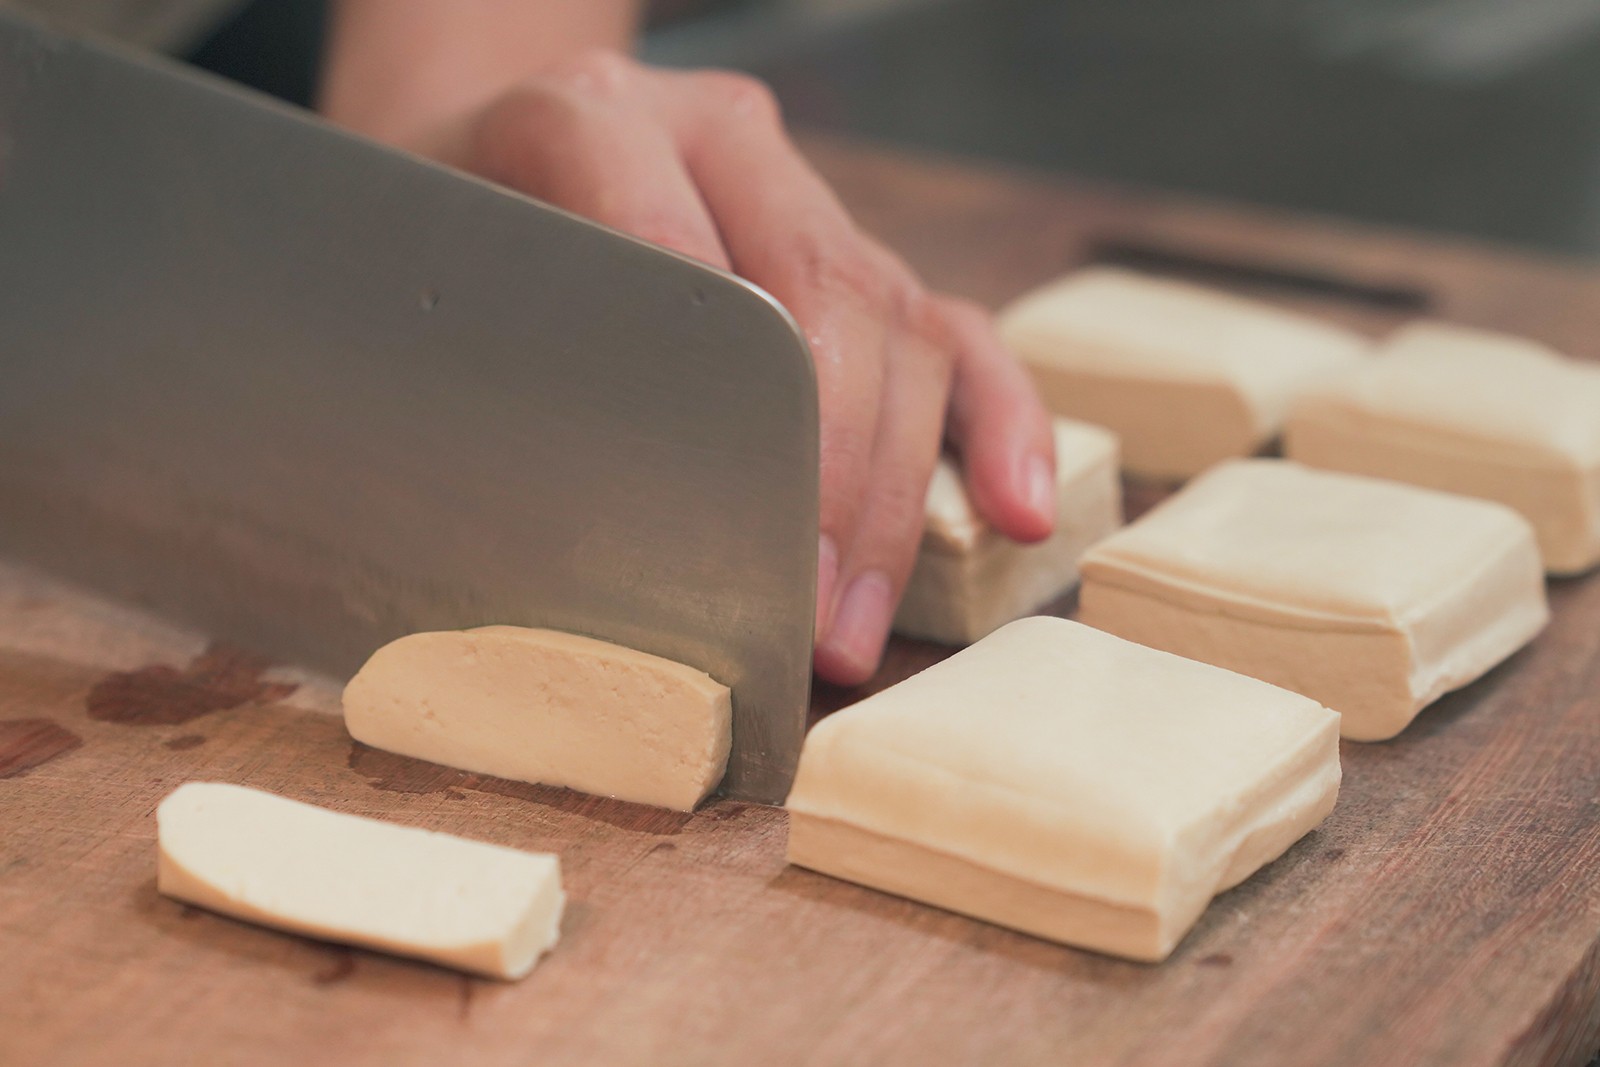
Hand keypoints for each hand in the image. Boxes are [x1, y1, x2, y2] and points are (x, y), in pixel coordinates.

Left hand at [328, 46, 1057, 685]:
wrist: (478, 148)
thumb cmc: (438, 235)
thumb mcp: (416, 276)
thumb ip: (473, 362)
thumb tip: (520, 552)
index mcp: (592, 118)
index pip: (691, 264)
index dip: (729, 419)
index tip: (735, 557)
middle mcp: (716, 137)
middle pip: (826, 305)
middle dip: (830, 483)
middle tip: (809, 623)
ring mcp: (803, 189)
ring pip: (903, 327)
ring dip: (896, 494)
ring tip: (860, 625)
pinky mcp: (859, 246)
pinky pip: (955, 331)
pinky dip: (1000, 422)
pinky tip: (1021, 507)